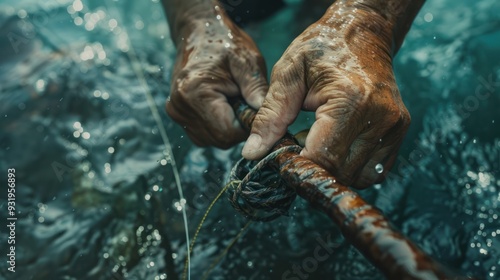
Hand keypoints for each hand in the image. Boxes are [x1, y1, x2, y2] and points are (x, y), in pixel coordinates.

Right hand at [166, 15, 267, 147]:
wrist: (201, 32)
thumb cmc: (226, 43)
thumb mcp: (248, 62)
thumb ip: (257, 90)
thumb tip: (267, 118)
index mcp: (195, 93)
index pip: (228, 133)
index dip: (247, 127)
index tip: (256, 110)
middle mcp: (180, 107)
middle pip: (220, 139)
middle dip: (238, 126)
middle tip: (245, 101)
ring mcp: (176, 112)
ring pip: (212, 140)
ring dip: (228, 126)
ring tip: (232, 99)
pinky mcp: (178, 114)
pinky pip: (204, 134)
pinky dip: (217, 125)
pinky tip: (222, 104)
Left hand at [242, 4, 409, 188]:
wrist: (362, 33)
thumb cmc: (322, 48)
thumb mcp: (288, 74)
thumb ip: (270, 116)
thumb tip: (253, 152)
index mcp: (350, 101)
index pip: (323, 158)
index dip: (298, 167)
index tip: (282, 159)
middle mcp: (380, 117)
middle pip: (340, 172)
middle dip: (313, 167)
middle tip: (298, 144)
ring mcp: (394, 126)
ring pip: (358, 177)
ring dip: (333, 168)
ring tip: (319, 139)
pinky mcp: (399, 131)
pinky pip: (373, 170)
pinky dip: (351, 166)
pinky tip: (337, 142)